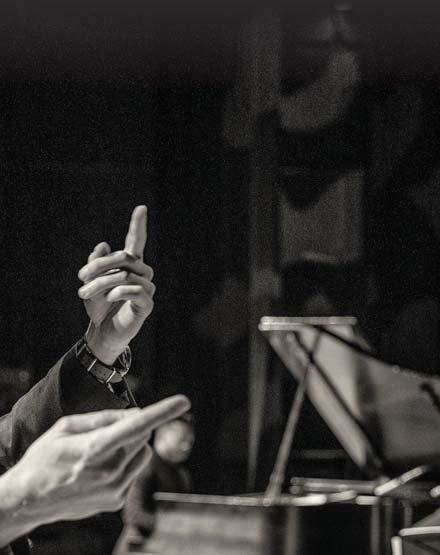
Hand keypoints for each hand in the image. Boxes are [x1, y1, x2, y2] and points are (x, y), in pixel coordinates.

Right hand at [0, 395, 189, 544]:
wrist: (27, 499)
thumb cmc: (45, 457)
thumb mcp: (67, 427)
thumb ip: (104, 419)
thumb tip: (135, 414)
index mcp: (94, 449)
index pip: (136, 426)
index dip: (161, 412)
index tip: (183, 401)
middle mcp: (108, 472)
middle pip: (142, 437)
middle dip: (133, 428)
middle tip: (107, 431)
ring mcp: (113, 490)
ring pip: (142, 454)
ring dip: (131, 446)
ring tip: (100, 453)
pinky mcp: (115, 501)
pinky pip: (133, 471)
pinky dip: (125, 464)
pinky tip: (98, 471)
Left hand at [77, 206, 154, 363]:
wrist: (101, 334)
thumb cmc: (98, 307)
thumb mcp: (91, 283)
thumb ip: (96, 264)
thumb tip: (104, 245)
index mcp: (130, 266)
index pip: (136, 242)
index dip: (138, 225)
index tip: (141, 207)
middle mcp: (142, 274)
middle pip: (125, 257)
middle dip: (100, 265)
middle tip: (80, 277)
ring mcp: (146, 289)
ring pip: (126, 275)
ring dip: (101, 283)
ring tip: (84, 293)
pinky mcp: (146, 304)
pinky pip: (136, 290)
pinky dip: (118, 292)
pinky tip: (108, 298)